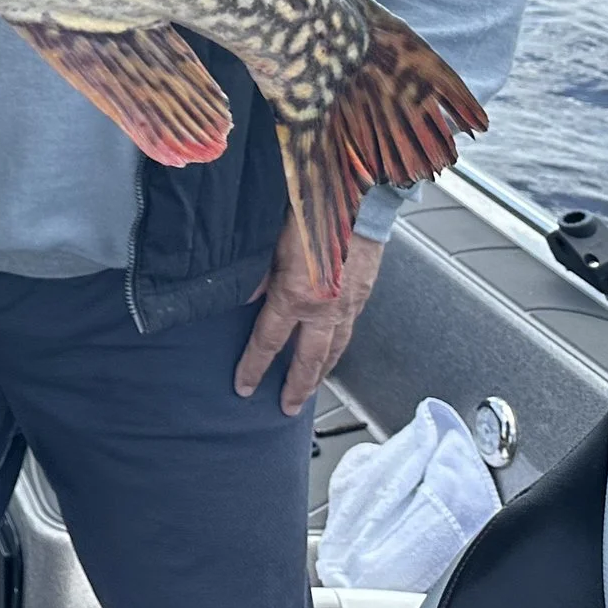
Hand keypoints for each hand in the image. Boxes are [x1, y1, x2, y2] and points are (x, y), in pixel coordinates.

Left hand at [235, 213, 385, 415]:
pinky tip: (333, 348)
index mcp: (295, 297)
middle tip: (286, 409)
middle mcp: (324, 309)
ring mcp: (348, 304)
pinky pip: (349, 329)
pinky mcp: (364, 294)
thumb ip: (256, 273)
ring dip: (322, 372)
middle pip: (308, 360)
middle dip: (296, 388)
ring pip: (335, 350)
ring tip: (311, 388)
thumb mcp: (269, 240)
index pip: (268, 342)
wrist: (358, 198)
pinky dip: (339, 345)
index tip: (243, 386)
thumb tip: (244, 298)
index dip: (254, 367)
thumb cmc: (311, 210)